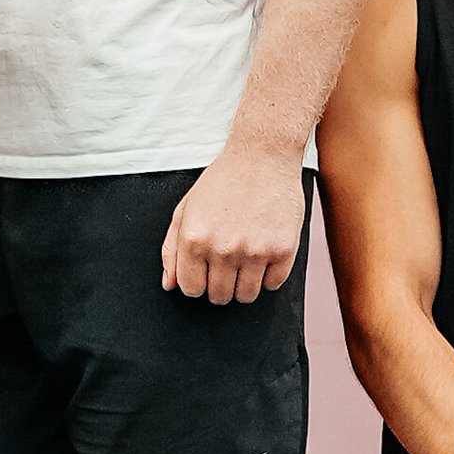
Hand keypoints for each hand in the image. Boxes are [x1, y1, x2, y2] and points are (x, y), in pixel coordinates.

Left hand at [162, 147, 305, 304]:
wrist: (262, 157)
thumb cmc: (222, 181)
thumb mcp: (185, 210)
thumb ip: (172, 249)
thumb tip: (170, 284)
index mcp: (194, 240)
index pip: (191, 289)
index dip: (197, 283)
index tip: (204, 272)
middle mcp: (223, 249)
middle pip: (219, 296)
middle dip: (220, 285)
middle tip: (226, 264)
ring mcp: (254, 251)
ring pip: (246, 296)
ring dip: (244, 284)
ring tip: (245, 261)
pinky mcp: (283, 250)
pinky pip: (273, 284)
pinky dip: (268, 275)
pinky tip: (263, 253)